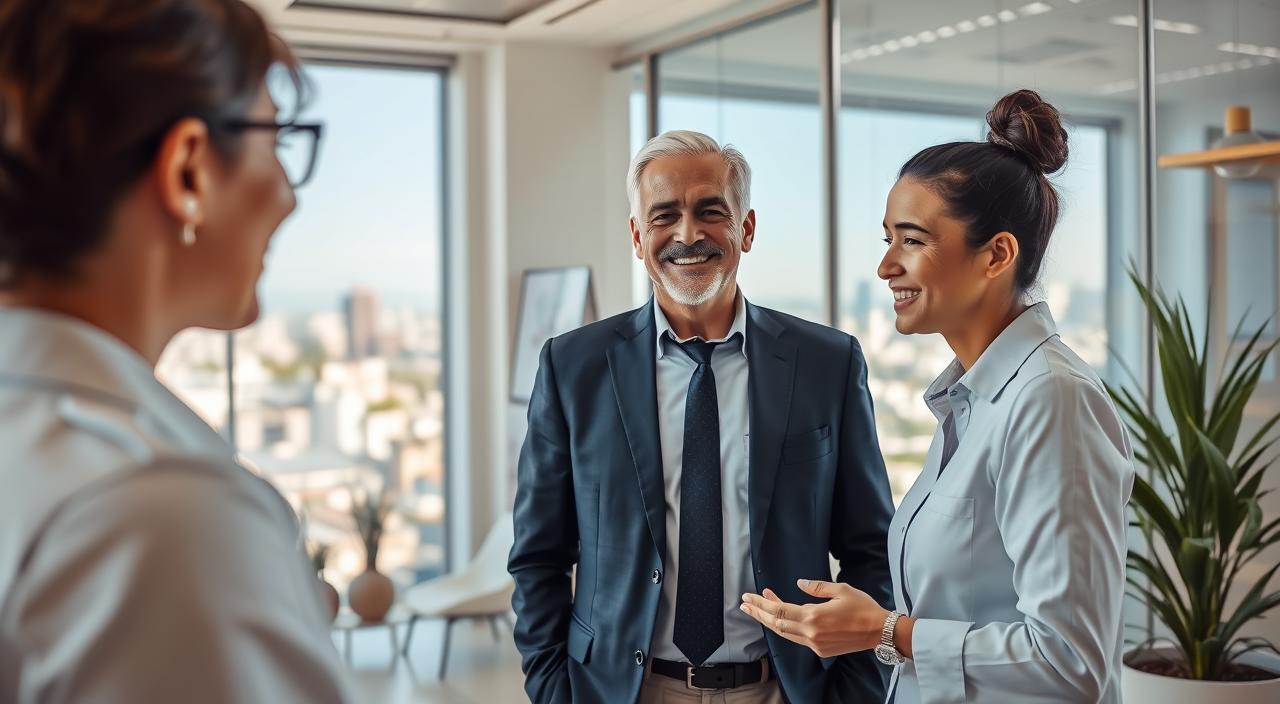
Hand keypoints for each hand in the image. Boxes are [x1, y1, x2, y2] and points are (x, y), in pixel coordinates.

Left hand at [740, 579, 888, 657]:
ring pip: (784, 633)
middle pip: (776, 623)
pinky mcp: (821, 650)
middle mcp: (810, 633)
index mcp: (813, 617)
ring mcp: (815, 644)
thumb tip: (799, 584)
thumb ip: (816, 587)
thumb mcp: (840, 589)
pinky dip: (786, 628)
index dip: (761, 603)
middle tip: (744, 604)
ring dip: (770, 621)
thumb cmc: (863, 608)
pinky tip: (781, 619)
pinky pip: (796, 639)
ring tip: (757, 610)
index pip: (779, 610)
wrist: (879, 631)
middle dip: (758, 613)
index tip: (748, 597)